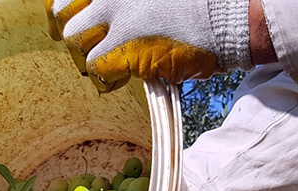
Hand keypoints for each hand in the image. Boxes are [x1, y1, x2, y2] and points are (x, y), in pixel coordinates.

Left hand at [45, 0, 252, 90]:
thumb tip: (89, 13)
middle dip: (74, 36)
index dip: (67, 12)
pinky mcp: (128, 43)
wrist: (234, 16)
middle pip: (63, 15)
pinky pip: (95, 66)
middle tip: (95, 47)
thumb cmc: (199, 6)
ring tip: (116, 62)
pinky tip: (127, 75)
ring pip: (74, 41)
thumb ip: (120, 2)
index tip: (74, 23)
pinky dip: (106, 78)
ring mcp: (120, 13)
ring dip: (89, 57)